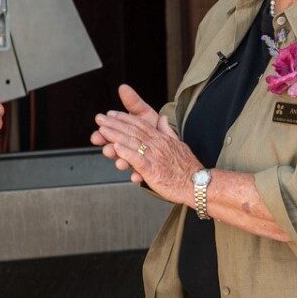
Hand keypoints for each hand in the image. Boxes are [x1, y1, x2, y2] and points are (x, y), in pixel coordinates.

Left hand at [90, 83, 199, 203]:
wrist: (197, 183)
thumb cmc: (188, 167)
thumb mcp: (179, 144)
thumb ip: (167, 131)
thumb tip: (163, 119)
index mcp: (162, 138)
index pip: (141, 124)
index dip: (125, 118)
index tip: (111, 114)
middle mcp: (157, 144)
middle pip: (133, 131)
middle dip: (114, 124)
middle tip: (99, 118)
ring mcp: (154, 156)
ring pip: (132, 143)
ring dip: (115, 135)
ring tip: (101, 130)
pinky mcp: (153, 170)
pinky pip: (138, 159)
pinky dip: (126, 152)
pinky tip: (115, 147)